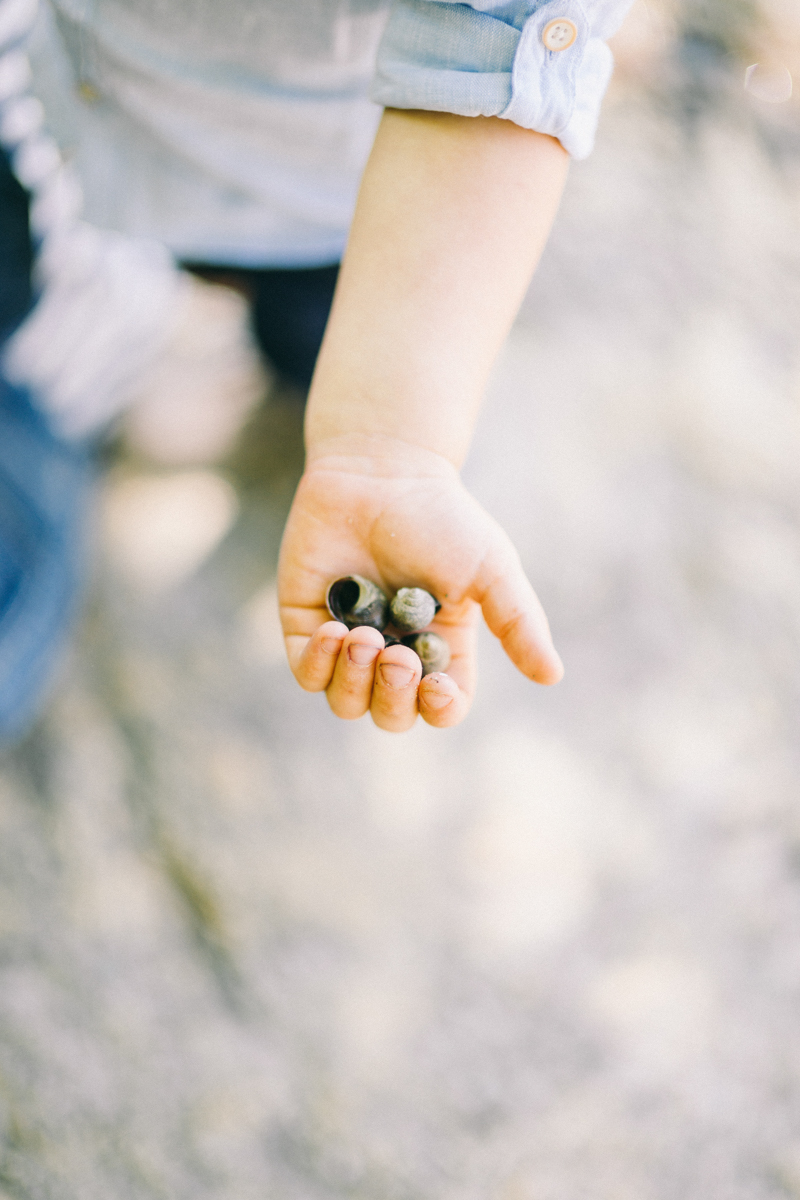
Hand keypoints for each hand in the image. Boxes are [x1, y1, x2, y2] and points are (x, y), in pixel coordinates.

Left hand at [278, 436, 562, 731]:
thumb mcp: (491, 569)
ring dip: (355, 681)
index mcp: (442, 648)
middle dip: (393, 695)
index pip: (441, 706)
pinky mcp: (306, 623)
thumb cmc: (441, 518)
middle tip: (397, 655)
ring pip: (346, 702)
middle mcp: (394, 652)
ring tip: (363, 637)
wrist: (380, 471)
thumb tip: (553, 676)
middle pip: (391, 714)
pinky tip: (332, 632)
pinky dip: (318, 664)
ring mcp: (348, 642)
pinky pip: (307, 672)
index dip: (438, 708)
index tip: (435, 682)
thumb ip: (518, 622)